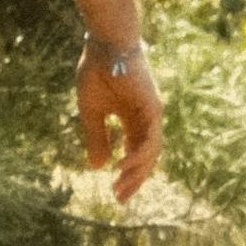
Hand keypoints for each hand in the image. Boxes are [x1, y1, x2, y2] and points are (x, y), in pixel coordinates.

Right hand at [74, 39, 163, 196]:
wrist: (105, 45)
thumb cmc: (97, 71)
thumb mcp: (92, 112)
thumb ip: (97, 138)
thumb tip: (99, 168)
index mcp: (132, 118)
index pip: (135, 152)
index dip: (126, 174)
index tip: (115, 193)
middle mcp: (146, 118)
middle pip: (145, 157)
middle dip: (134, 180)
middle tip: (120, 199)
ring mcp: (152, 114)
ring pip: (150, 152)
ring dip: (136, 173)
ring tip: (121, 188)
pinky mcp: (153, 108)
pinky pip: (151, 139)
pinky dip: (140, 155)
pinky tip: (124, 167)